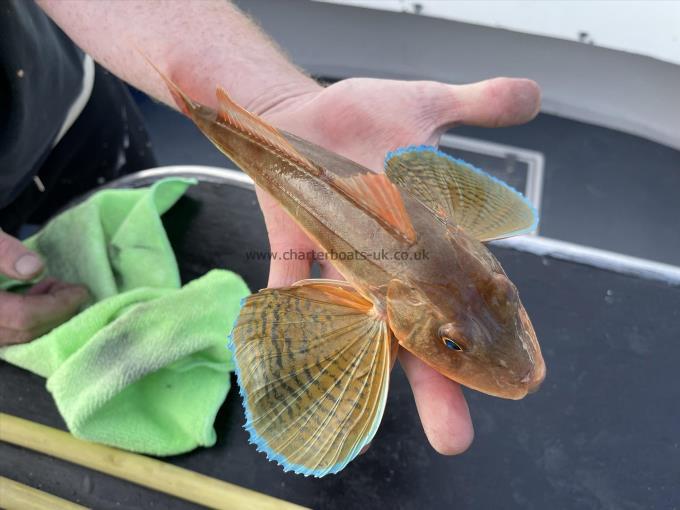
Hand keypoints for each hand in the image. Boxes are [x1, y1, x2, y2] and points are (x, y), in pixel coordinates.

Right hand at [0, 231, 88, 345]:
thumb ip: (4, 251)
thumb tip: (35, 268)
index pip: (23, 317)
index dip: (57, 305)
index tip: (80, 290)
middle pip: (23, 332)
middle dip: (56, 313)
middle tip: (70, 289)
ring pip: (15, 339)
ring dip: (43, 317)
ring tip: (51, 288)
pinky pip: (6, 336)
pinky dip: (26, 320)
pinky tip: (34, 296)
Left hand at [260, 76, 540, 453]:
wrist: (297, 117)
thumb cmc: (364, 118)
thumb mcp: (424, 104)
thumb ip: (478, 104)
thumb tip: (531, 93)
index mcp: (426, 234)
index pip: (465, 294)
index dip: (490, 336)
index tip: (518, 379)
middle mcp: (386, 258)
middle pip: (415, 329)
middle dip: (435, 383)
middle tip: (457, 438)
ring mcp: (338, 254)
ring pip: (356, 316)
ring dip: (358, 357)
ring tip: (361, 409)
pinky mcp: (293, 240)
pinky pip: (287, 281)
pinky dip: (283, 306)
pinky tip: (270, 353)